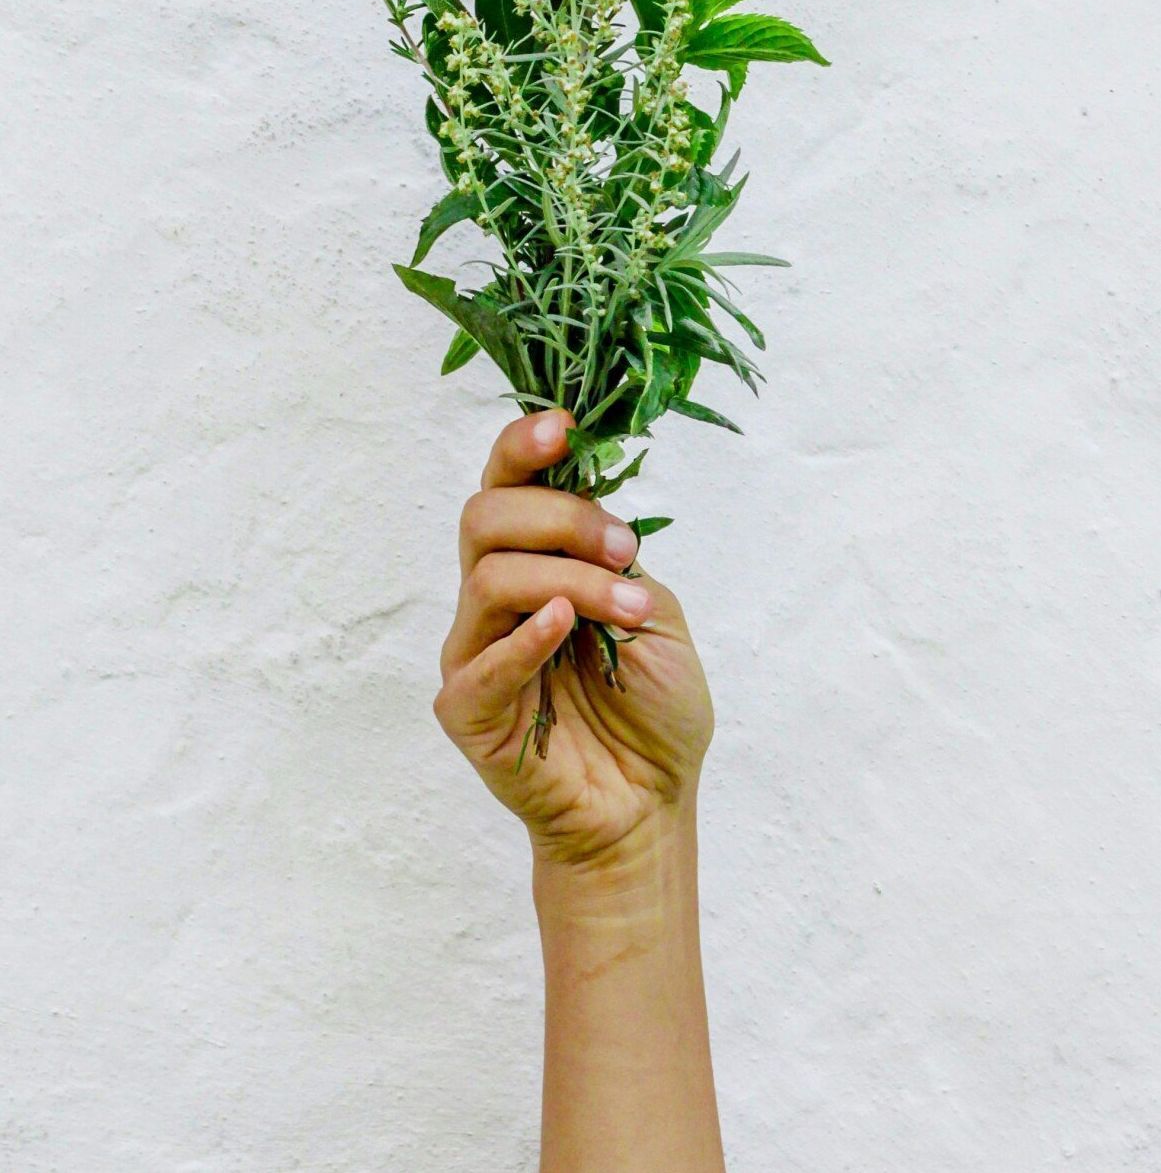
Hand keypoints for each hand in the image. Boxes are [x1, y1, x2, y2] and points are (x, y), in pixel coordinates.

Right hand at [432, 408, 714, 871]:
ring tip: (628, 609)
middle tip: (623, 548)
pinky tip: (564, 627)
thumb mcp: (654, 612)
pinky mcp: (467, 710)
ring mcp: (473, 652)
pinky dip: (525, 638)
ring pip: (491, 578)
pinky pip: (483, 664)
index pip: (506, 486)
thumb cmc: (652, 711)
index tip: (565, 428)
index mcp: (535, 563)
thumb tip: (591, 510)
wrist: (649, 804)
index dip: (523, 447)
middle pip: (485, 518)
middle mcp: (494, 598)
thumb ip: (614, 561)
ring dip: (570, 580)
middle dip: (561, 518)